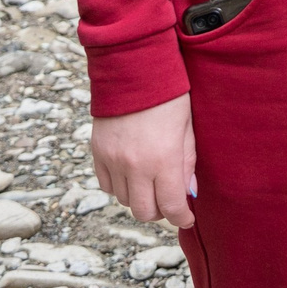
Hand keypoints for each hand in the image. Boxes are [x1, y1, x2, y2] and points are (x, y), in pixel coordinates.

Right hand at [92, 92, 195, 228]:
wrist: (134, 69)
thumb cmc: (169, 96)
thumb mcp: (187, 129)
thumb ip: (187, 164)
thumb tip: (188, 193)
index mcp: (163, 159)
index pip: (171, 206)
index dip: (181, 217)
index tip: (186, 217)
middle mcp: (135, 166)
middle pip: (144, 211)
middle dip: (159, 211)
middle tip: (168, 201)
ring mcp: (113, 161)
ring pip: (124, 200)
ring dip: (139, 197)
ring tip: (151, 181)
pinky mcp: (98, 153)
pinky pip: (106, 186)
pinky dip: (120, 186)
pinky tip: (131, 173)